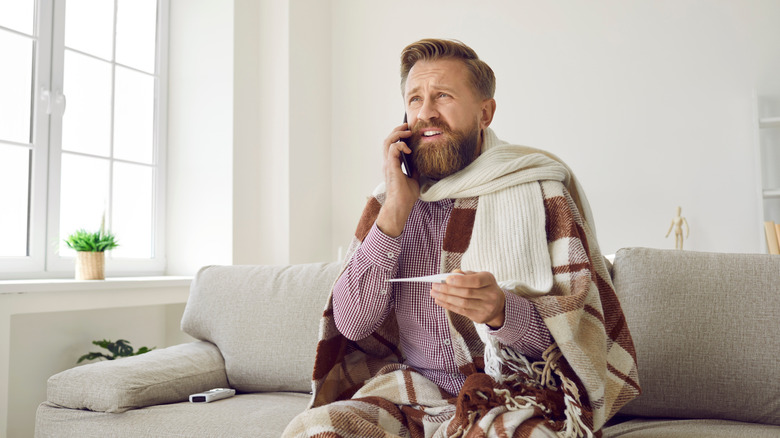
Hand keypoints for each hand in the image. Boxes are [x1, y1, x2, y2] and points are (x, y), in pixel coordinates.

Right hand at [376, 122, 419, 236]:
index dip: (399, 137)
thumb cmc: (405, 196)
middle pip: (388, 140)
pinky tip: (409, 149)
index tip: (408, 132)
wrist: (400, 206)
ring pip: (388, 142)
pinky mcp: (391, 167)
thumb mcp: (414, 179)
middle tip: (407, 126)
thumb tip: (420, 162)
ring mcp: (388, 164)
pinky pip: (393, 149)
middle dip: (397, 131)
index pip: (392, 146)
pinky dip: (400, 145)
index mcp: (392, 165)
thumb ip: (414, 170)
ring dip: (397, 134)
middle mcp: (388, 163)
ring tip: (407, 131)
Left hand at [430, 270, 505, 327]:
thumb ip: (465, 275)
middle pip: (466, 293)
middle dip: (448, 290)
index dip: (461, 281)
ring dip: (445, 298)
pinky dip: (448, 305)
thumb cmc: (483, 286)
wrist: (498, 305)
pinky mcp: (480, 317)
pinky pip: (461, 311)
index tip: (446, 279)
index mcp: (489, 280)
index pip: (476, 281)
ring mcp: (486, 308)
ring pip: (462, 303)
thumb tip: (450, 275)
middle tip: (434, 286)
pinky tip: (439, 301)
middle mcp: (490, 295)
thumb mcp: (478, 276)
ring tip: (434, 293)